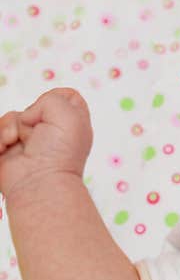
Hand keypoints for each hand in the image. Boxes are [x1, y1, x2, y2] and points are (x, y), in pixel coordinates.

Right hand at [0, 87, 93, 204]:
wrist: (37, 183)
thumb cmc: (59, 153)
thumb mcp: (70, 115)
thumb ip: (52, 99)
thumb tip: (27, 116)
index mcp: (73, 122)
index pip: (66, 96)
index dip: (56, 99)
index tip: (55, 114)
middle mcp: (51, 130)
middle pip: (32, 106)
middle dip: (28, 116)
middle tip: (36, 135)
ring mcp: (29, 140)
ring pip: (10, 118)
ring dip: (9, 129)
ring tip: (15, 144)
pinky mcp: (8, 149)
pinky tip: (4, 151)